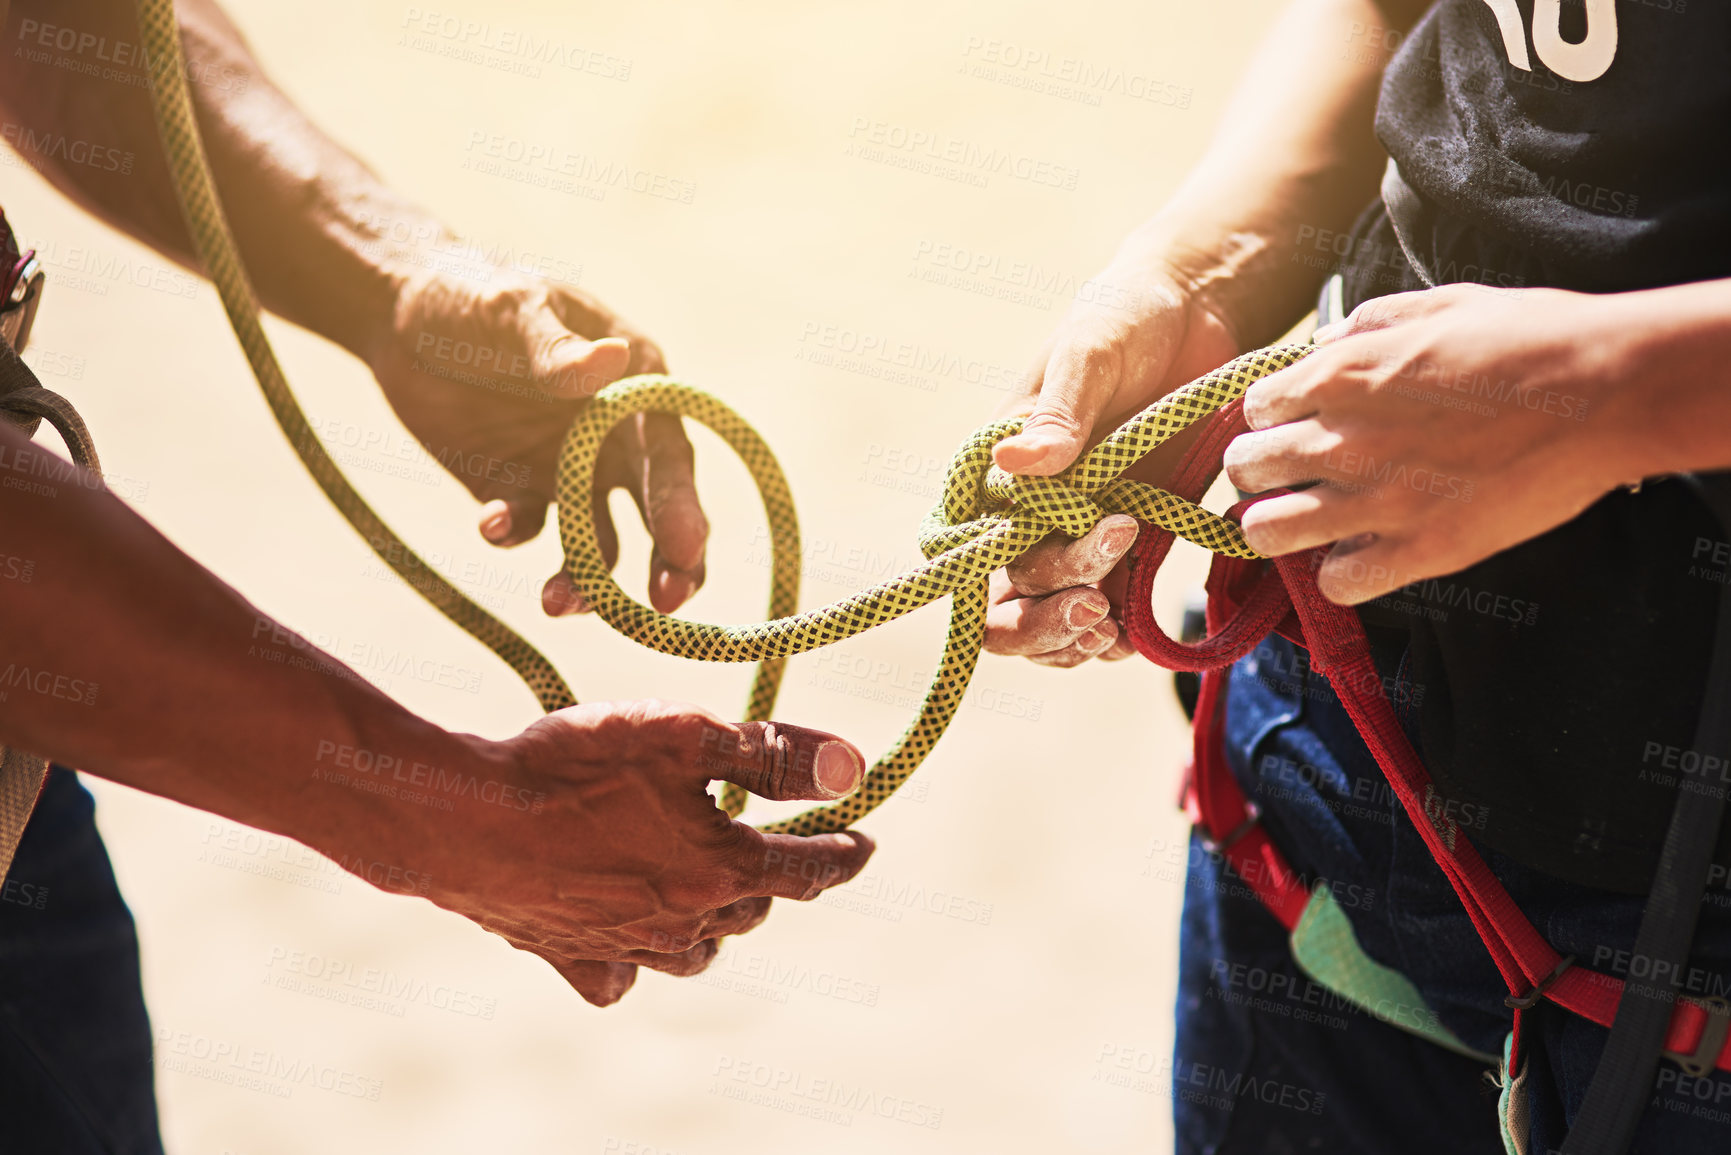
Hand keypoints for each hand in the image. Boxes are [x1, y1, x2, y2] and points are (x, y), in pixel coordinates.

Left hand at [368, 267, 706, 616]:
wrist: (397, 312)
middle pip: (656, 513)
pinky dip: (514, 534)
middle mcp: (614, 437)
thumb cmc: (471, 292)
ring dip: (587, 578)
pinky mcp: (519, 490)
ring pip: (596, 541)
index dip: (682, 507)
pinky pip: (527, 529)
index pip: (670, 456)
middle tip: (661, 609)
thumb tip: (612, 361)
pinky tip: (490, 523)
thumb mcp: (511, 309)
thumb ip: (555, 348)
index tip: (685, 553)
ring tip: (555, 603)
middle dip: (666, 565)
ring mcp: (568, 470)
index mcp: (636, 385)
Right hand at [407, 701, 875, 1007]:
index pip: (808, 869)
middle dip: (775, 880)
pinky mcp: (567, 954)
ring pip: (695, 949)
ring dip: (718, 923)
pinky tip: (631, 942)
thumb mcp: (685, 736)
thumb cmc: (576, 765)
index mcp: (720, 870)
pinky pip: (618, 976)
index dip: (843, 854)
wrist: (462, 818)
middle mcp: (681, 921)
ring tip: (716, 894)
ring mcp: (623, 946)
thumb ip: (772, 755)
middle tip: (780, 851)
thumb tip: (851, 766)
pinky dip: (636, 963)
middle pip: (753, 908)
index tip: (864, 844)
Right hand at [985, 257, 1238, 663]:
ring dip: (1071, 640)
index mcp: (997, 471)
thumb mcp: (1089, 353)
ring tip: (1110, 627)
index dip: (989, 584)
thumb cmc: (1124, 318)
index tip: (1051, 573)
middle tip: (1095, 607)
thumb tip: (1013, 464)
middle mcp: (1027, 512)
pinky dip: (1112, 637)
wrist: (1196, 311)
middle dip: (1042, 619)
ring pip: (1050, 618)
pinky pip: (1106, 609)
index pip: (963, 552)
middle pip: (1007, 600)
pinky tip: (1131, 630)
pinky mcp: (1128, 540)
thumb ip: (1058, 414)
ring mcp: (1077, 531)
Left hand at [1224, 284, 1635, 603]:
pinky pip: (1338, 582)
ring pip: (1265, 532)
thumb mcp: (1439, 304)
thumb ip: (1370, 324)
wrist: (1608, 391)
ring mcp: (1377, 499)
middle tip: (1287, 474)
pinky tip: (1362, 556)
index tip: (1292, 422)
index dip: (1269, 416)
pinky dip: (1341, 574)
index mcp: (1342, 373)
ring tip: (1302, 521)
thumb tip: (1328, 341)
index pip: (1253, 406)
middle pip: (1245, 468)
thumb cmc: (1532, 338)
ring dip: (1275, 526)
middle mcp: (1343, 438)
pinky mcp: (1420, 549)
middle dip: (1258, 470)